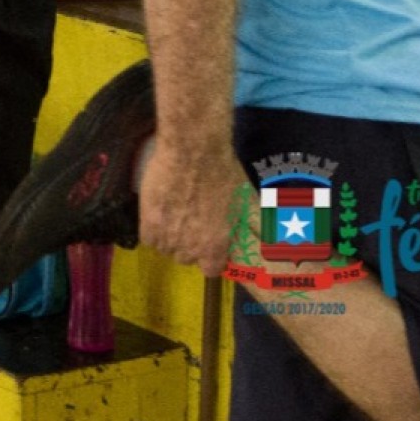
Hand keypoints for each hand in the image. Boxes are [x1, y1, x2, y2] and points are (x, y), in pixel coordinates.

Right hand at [138, 133, 250, 276]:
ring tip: (174, 215)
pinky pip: (149, 239)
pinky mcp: (148, 223)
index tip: (209, 242)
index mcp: (216, 247)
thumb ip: (258, 226)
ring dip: (170, 237)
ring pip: (165, 249)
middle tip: (191, 222)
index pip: (211, 269)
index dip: (209, 256)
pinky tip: (160, 213)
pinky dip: (153, 229)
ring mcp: (168, 237)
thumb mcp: (249, 201)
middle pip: (186, 258)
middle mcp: (191, 249)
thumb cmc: (225, 174)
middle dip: (189, 245)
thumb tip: (271, 242)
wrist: (193, 151)